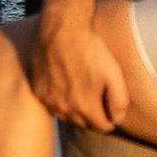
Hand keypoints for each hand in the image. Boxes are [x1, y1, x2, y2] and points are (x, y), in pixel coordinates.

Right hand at [29, 6, 129, 131]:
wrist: (61, 29)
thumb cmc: (89, 49)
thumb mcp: (114, 73)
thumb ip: (119, 101)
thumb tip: (118, 119)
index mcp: (85, 108)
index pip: (103, 127)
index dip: (111, 118)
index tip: (111, 106)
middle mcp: (65, 110)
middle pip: (84, 122)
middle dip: (93, 114)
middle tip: (98, 95)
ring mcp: (49, 101)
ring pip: (67, 114)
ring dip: (75, 107)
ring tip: (81, 88)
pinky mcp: (38, 91)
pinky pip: (51, 103)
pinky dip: (59, 98)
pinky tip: (65, 83)